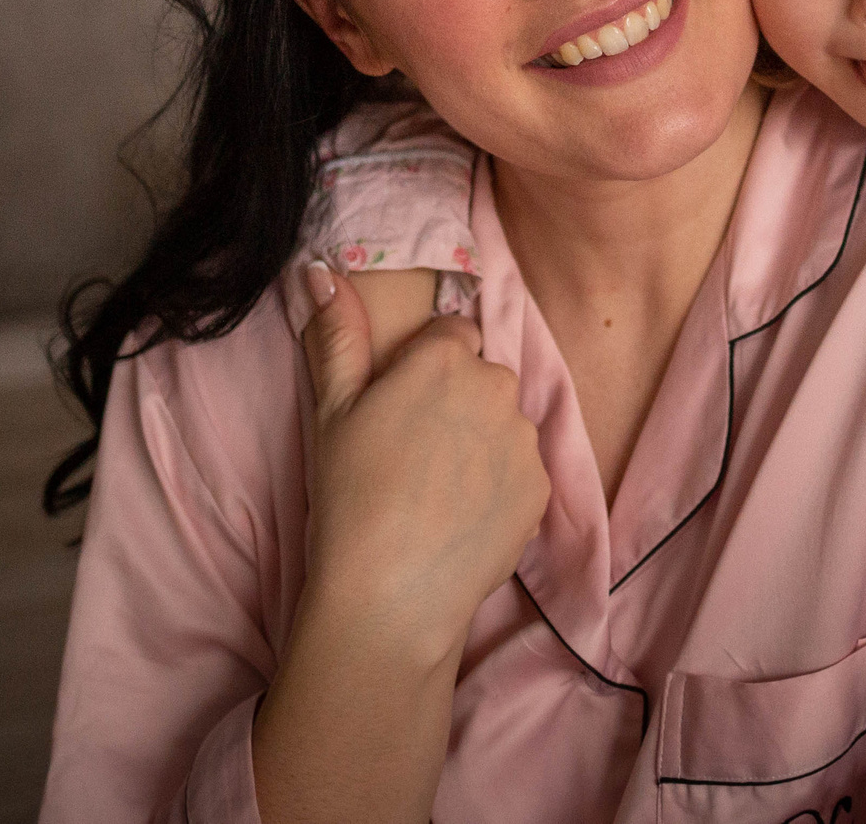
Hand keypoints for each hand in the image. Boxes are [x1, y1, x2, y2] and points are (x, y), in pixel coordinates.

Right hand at [297, 261, 548, 665]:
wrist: (391, 594)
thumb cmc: (350, 497)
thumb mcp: (331, 410)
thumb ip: (337, 335)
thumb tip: (322, 270)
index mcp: (445, 358)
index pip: (449, 335)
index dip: (423, 368)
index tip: (400, 408)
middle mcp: (497, 386)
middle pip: (481, 378)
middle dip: (457, 403)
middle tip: (413, 454)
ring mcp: (526, 439)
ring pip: (504, 424)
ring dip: (480, 444)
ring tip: (435, 492)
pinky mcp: (542, 487)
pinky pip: (521, 471)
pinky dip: (498, 488)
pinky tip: (461, 518)